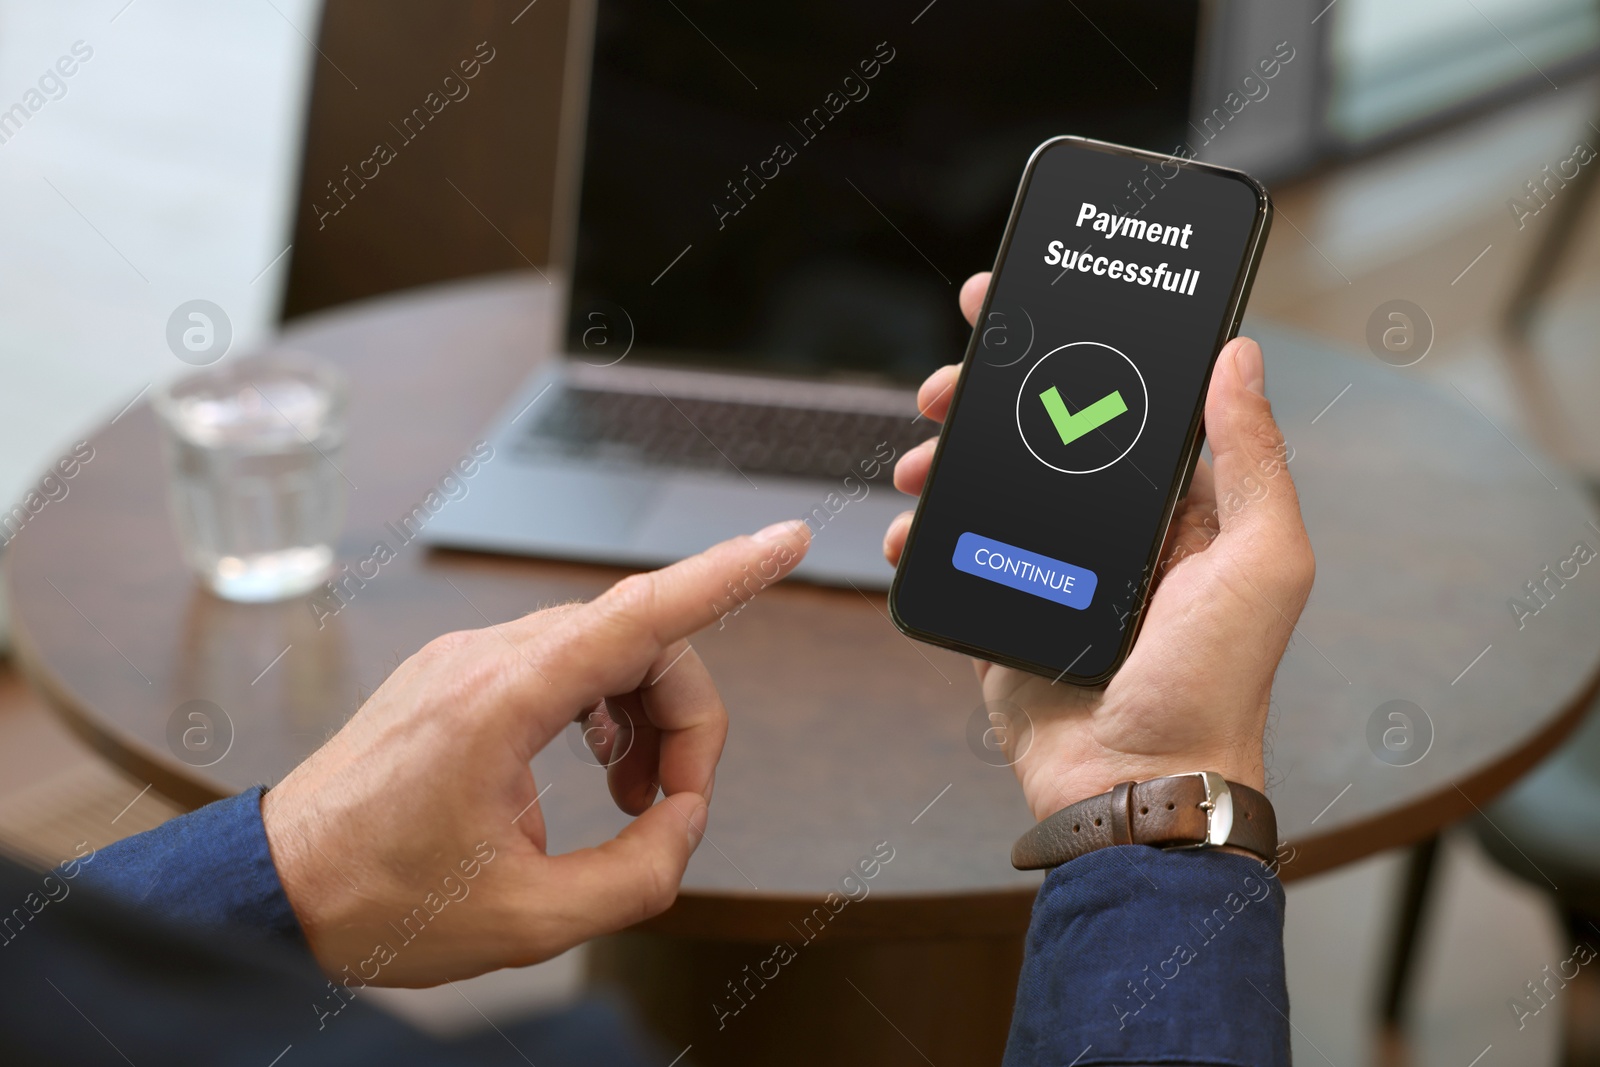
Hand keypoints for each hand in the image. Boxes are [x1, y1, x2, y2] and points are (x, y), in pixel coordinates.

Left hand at [262, 520, 811, 986]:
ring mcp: (469, 660)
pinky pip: (562, 664)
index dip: (726, 574)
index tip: (785, 541)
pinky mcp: (459, 676)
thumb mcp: (528, 921)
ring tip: (636, 799)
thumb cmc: (377, 901)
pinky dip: (603, 711)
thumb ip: (638, 875)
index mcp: (502, 701)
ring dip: (645, 717)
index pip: (640, 613)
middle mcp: (486, 659)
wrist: (275, 888)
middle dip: (684, 718)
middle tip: (677, 807)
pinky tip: (601, 770)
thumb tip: (683, 824)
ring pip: (605, 649)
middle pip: (639, 641)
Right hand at [885, 273, 1313, 821]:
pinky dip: (921, 534)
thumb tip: (1239, 356)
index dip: (1071, 345)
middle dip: (983, 397)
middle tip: (943, 386)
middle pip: (1037, 432)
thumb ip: (1254, 460)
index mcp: (1177, 504)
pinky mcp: (1005, 608)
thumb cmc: (1215, 688)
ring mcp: (1054, 569)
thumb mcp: (1263, 563)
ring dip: (943, 460)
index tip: (1020, 304)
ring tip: (916, 460)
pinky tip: (906, 527)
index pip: (1120, 400)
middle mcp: (1115, 528)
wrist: (1136, 791)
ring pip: (987, 484)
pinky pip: (955, 553)